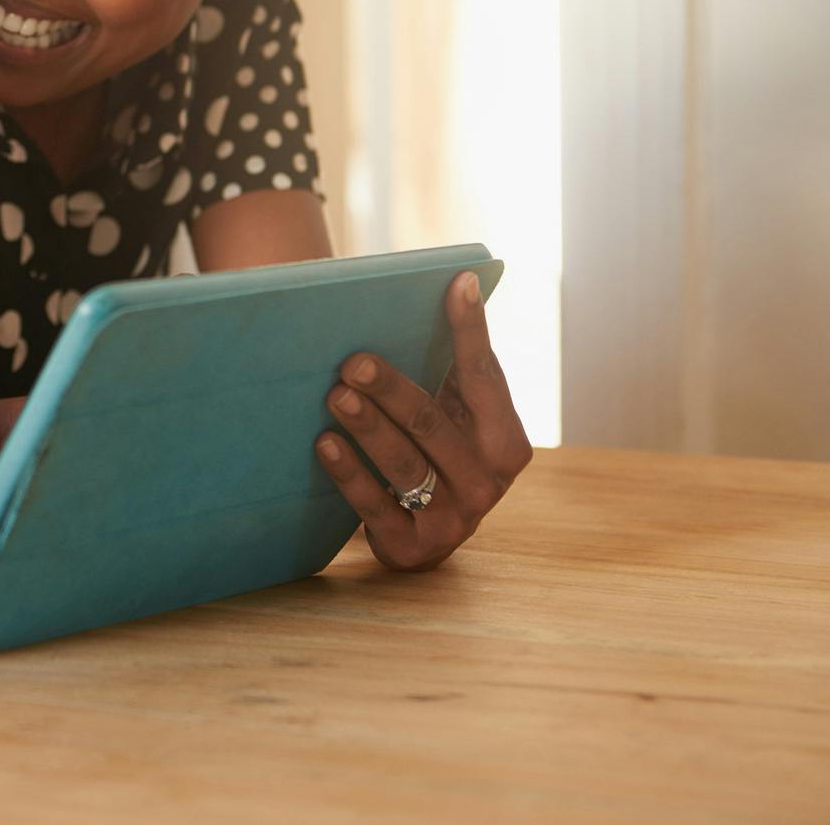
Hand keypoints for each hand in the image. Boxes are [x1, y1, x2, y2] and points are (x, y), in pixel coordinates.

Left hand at [314, 270, 531, 570]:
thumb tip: (448, 283)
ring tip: (335, 395)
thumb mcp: (455, 417)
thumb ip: (453, 369)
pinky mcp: (413, 546)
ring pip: (405, 464)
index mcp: (506, 441)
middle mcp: (488, 482)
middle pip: (433, 423)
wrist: (422, 536)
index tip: (456, 283)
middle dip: (392, 388)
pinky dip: (349, 472)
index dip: (471, 330)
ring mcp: (454, 519)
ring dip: (367, 427)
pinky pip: (376, 504)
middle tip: (353, 360)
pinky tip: (323, 443)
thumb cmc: (434, 454)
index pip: (483, 377)